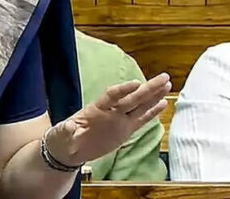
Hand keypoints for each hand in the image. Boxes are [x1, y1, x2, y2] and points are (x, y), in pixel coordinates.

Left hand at [46, 73, 170, 165]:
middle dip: (148, 88)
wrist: (69, 150)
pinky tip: (163, 103)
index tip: (135, 83)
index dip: (123, 90)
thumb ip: (67, 130)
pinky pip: (141, 120)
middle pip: (132, 97)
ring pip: (140, 106)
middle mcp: (111, 111)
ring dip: (153, 96)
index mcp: (96, 109)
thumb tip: (68, 127)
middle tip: (163, 77)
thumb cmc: (63, 139)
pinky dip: (152, 113)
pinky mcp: (125, 130)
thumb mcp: (61, 135)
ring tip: (168, 85)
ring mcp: (119, 120)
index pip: (112, 96)